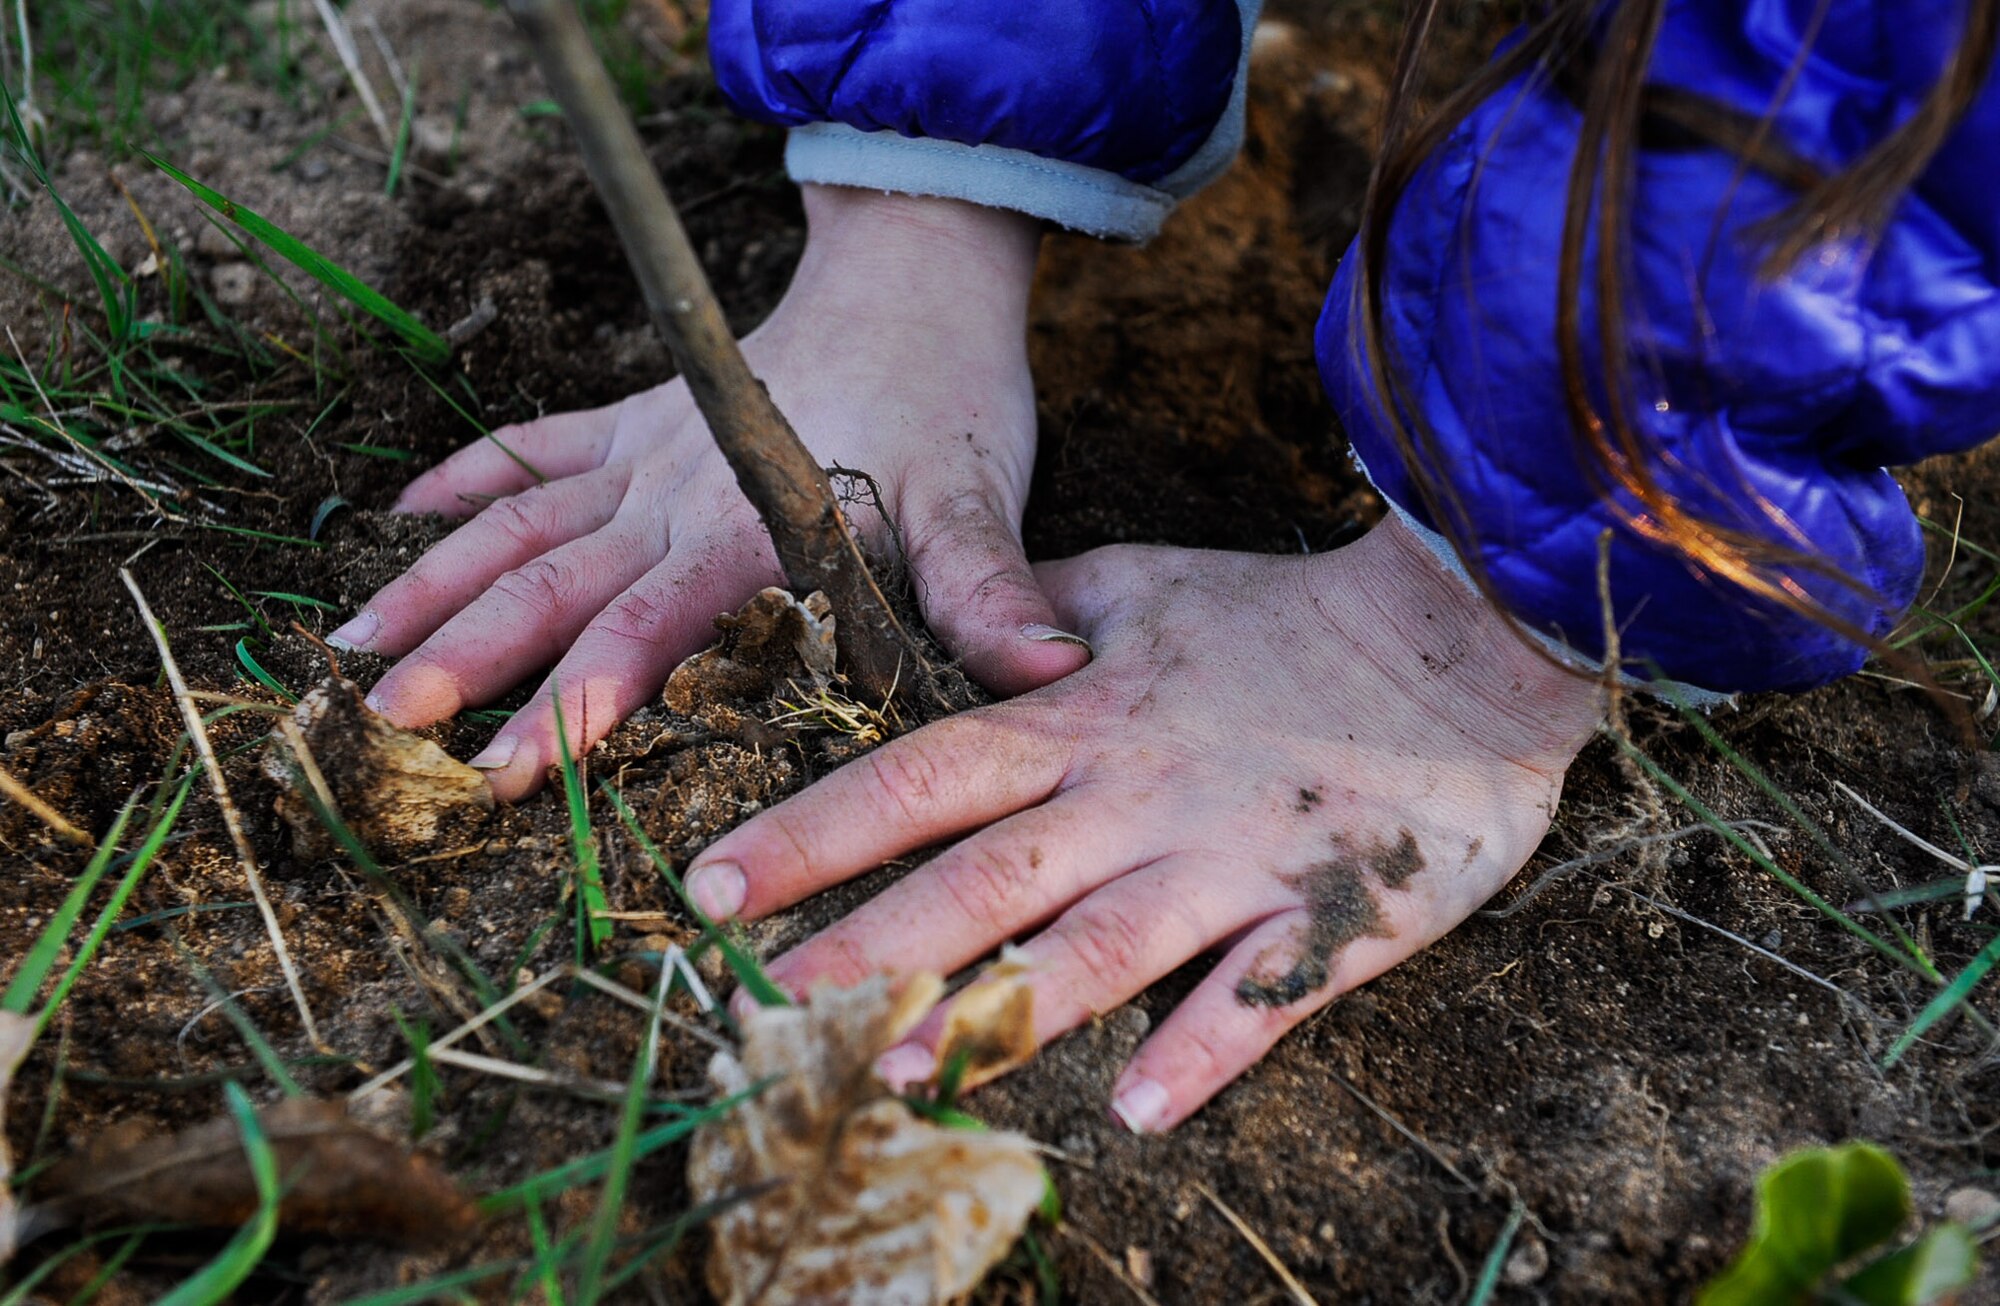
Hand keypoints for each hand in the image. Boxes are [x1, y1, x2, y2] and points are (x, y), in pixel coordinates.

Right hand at [329, 186, 1088, 798]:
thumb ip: (991, 591)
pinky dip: (465, 480)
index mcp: (745, 527)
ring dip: (433, 582)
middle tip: (384, 724)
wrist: (913, 280)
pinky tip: (397, 516)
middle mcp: (672, 494)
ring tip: (348, 644)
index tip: (505, 767)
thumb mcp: (979, 500)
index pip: (646, 626)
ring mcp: (643, 452)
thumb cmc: (948, 400)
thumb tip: (1049, 674)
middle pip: (552, 583)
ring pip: (517, 521)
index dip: (576, 699)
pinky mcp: (636, 420)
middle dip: (466, 658)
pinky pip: (532, 447)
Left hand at [685, 516, 1607, 1129]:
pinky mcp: (1326, 916)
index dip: (814, 827)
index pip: (921, 773)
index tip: (712, 882)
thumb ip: (1034, 618)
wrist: (1457, 632)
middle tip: (764, 1002)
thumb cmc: (1283, 613)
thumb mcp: (1139, 586)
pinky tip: (1134, 1116)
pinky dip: (1199, 1054)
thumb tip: (950, 627)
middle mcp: (1135, 796)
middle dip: (867, 940)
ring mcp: (1227, 861)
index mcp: (1080, 723)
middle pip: (982, 876)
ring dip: (995, 1013)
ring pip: (1096, 948)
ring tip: (896, 1073)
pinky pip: (1257, 997)